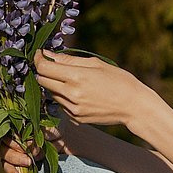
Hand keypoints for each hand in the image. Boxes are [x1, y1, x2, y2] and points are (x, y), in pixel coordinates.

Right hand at [0, 114, 74, 172]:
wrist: (65, 138)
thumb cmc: (54, 128)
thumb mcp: (48, 127)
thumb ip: (38, 134)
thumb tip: (31, 147)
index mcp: (16, 128)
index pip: (6, 136)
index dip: (14, 143)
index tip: (27, 146)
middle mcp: (13, 142)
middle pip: (4, 151)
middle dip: (14, 158)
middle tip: (28, 162)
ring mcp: (16, 155)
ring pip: (6, 163)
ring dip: (11, 170)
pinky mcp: (22, 166)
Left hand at [33, 50, 160, 135]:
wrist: (133, 106)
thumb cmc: (118, 80)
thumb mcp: (96, 63)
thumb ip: (70, 60)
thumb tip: (49, 55)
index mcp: (77, 76)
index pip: (44, 68)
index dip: (38, 59)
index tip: (40, 54)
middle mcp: (72, 94)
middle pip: (42, 81)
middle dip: (43, 71)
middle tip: (51, 64)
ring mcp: (72, 108)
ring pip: (50, 93)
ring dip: (54, 84)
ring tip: (71, 79)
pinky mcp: (75, 118)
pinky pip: (61, 104)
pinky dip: (63, 96)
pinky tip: (79, 92)